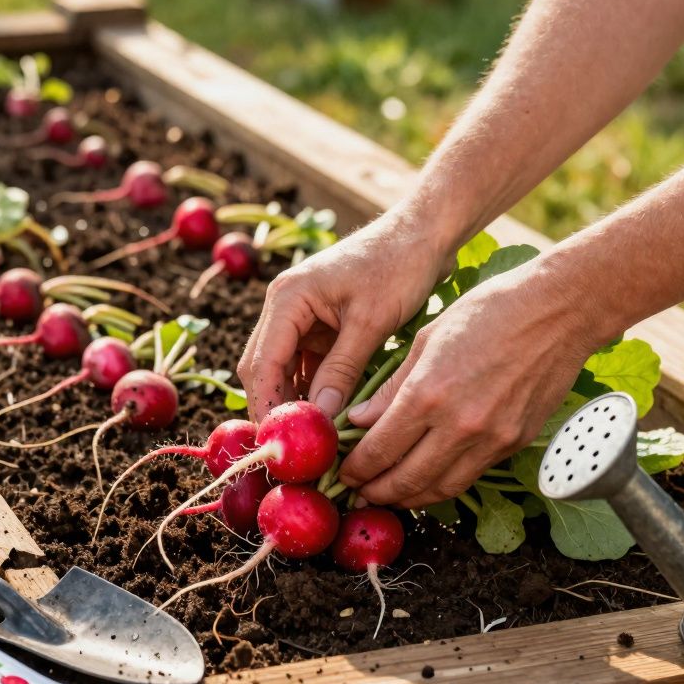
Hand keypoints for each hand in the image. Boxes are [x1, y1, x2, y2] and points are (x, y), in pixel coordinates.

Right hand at [238, 211, 453, 422]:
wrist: (421, 233)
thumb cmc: (398, 266)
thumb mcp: (371, 322)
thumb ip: (342, 369)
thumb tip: (318, 417)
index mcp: (288, 298)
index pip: (262, 363)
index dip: (266, 406)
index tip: (279, 442)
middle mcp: (284, 307)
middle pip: (263, 369)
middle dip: (275, 408)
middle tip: (293, 449)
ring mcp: (300, 316)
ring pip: (283, 371)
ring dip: (294, 403)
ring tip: (311, 441)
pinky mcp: (319, 326)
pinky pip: (307, 366)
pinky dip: (313, 391)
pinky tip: (327, 419)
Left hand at [338, 257, 602, 507]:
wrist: (559, 311)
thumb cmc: (490, 311)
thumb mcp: (426, 340)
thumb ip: (390, 388)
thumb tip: (358, 421)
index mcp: (428, 393)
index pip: (379, 450)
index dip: (356, 469)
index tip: (343, 472)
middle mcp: (458, 425)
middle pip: (405, 481)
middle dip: (375, 492)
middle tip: (357, 493)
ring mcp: (490, 439)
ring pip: (439, 489)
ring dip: (408, 499)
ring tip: (388, 495)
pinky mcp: (513, 443)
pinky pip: (470, 476)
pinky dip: (442, 485)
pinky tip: (426, 479)